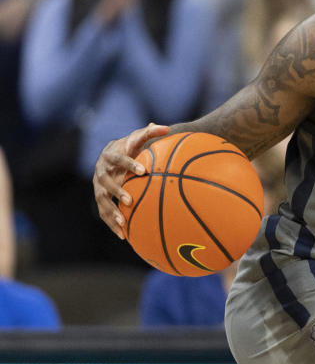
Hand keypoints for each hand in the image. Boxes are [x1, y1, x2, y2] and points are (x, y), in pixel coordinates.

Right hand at [92, 123, 169, 238]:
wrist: (111, 154)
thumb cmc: (130, 146)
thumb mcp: (138, 137)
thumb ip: (150, 132)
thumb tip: (166, 127)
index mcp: (110, 155)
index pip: (119, 159)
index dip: (129, 164)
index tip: (143, 171)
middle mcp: (100, 171)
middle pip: (105, 182)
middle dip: (117, 191)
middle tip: (130, 200)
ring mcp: (98, 187)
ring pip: (101, 201)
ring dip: (111, 211)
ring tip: (123, 222)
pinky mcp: (100, 199)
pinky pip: (104, 213)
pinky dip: (112, 224)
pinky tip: (123, 235)